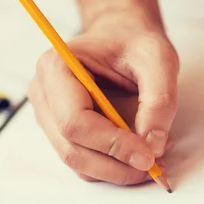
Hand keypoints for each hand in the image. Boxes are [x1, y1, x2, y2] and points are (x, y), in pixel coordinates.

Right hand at [28, 11, 178, 184]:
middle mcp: (44, 93)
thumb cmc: (132, 40)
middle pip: (71, 148)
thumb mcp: (157, 58)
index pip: (74, 121)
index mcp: (56, 67)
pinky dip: (111, 165)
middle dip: (115, 166)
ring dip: (115, 169)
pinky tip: (137, 151)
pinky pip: (83, 159)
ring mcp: (48, 114)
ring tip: (152, 156)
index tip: (147, 156)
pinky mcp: (60, 129)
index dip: (111, 145)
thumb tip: (153, 146)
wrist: (120, 34)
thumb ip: (159, 100)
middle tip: (155, 167)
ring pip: (76, 161)